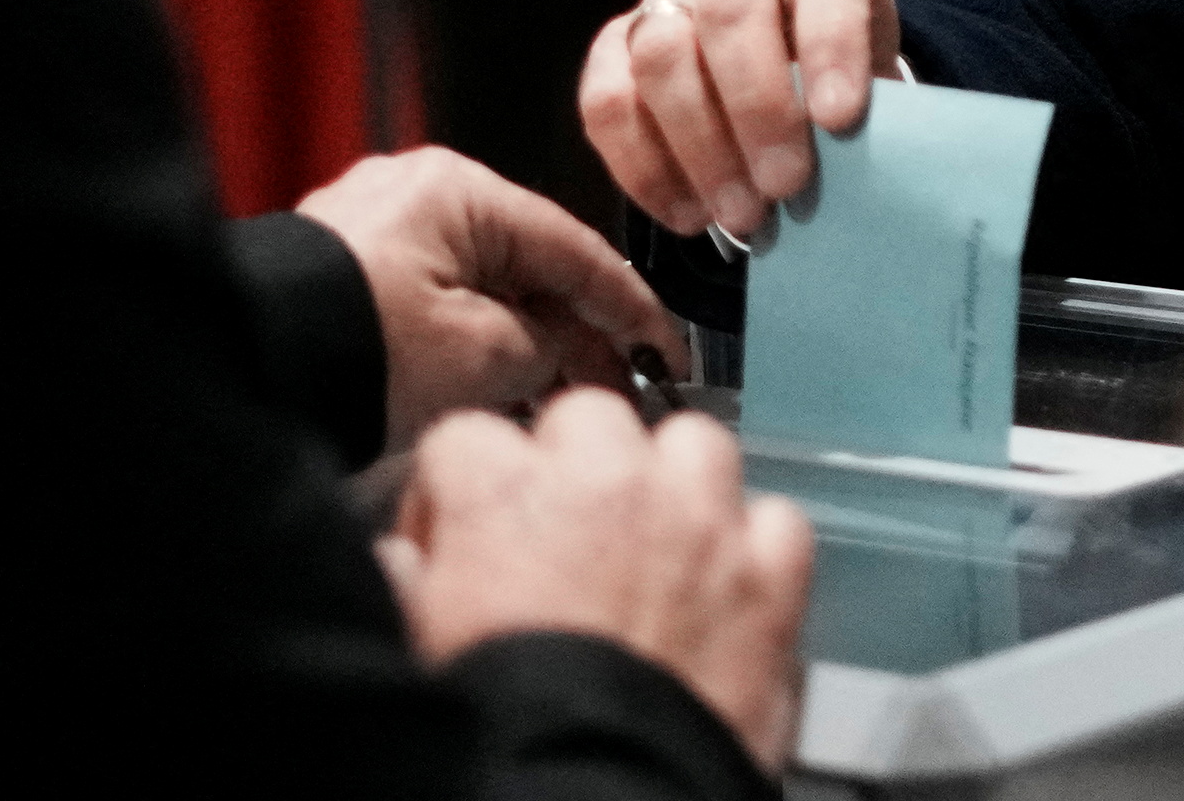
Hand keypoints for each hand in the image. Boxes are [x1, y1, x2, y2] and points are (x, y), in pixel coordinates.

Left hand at [294, 146, 677, 450]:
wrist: (243, 373)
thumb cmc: (358, 352)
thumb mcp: (486, 355)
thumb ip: (549, 345)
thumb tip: (565, 351)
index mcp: (457, 189)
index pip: (571, 247)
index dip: (628, 307)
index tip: (664, 350)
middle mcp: (414, 192)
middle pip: (523, 266)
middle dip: (570, 332)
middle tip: (615, 389)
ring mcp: (372, 229)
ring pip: (477, 287)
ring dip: (518, 344)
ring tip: (553, 404)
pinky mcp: (343, 273)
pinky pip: (431, 302)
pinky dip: (467, 343)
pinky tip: (492, 391)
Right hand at [384, 387, 815, 774]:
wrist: (594, 793)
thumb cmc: (500, 725)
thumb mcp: (414, 643)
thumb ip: (409, 580)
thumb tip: (408, 561)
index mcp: (504, 493)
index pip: (466, 439)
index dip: (457, 494)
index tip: (458, 541)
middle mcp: (610, 481)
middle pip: (589, 419)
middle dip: (573, 466)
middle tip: (560, 538)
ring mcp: (702, 520)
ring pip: (694, 442)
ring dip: (673, 482)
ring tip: (651, 546)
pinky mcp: (771, 574)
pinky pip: (775, 520)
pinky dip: (754, 548)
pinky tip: (726, 588)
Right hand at [580, 0, 900, 243]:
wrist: (795, 63)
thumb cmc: (845, 72)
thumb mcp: (878, 75)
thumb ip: (870, 107)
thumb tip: (858, 177)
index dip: (831, 42)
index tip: (840, 119)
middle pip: (730, 7)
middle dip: (758, 105)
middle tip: (786, 185)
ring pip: (660, 54)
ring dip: (701, 147)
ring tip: (744, 215)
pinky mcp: (615, 45)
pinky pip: (606, 101)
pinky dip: (645, 168)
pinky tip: (691, 216)